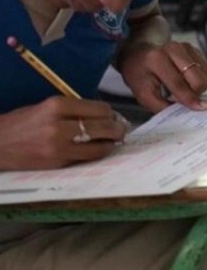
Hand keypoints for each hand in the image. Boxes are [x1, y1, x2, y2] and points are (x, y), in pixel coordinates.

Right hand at [0, 97, 126, 170]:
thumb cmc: (23, 122)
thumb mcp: (46, 107)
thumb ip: (74, 109)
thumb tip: (106, 115)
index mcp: (57, 106)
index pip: (99, 108)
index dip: (111, 113)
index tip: (113, 115)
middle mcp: (59, 126)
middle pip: (104, 127)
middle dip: (117, 128)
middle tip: (121, 129)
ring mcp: (58, 147)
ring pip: (99, 146)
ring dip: (111, 144)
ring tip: (114, 141)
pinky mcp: (57, 163)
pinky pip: (86, 159)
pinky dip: (96, 154)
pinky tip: (98, 150)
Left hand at [118, 41, 206, 112]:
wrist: (139, 53)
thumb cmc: (139, 74)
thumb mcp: (143, 94)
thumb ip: (163, 106)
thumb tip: (186, 112)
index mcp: (157, 59)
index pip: (179, 83)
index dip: (189, 99)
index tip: (200, 109)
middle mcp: (174, 49)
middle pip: (199, 79)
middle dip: (196, 94)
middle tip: (185, 98)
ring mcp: (187, 48)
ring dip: (200, 88)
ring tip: (186, 90)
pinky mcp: (196, 50)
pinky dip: (202, 81)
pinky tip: (189, 82)